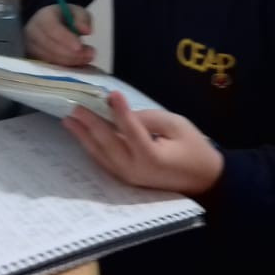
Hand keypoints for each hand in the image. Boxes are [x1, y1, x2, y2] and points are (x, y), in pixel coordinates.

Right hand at [25, 3, 95, 66]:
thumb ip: (83, 19)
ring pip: (50, 58)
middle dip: (71, 53)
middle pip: (50, 46)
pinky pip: (49, 65)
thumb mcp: (77, 12)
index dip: (65, 38)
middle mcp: (33, 32)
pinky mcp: (34, 58)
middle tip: (90, 55)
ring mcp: (31, 46)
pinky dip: (64, 66)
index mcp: (43, 17)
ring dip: (70, 61)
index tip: (80, 46)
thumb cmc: (65, 18)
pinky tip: (77, 63)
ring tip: (86, 58)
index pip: (51, 28)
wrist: (49, 24)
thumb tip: (87, 31)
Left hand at [64, 92, 223, 194]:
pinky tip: (82, 137)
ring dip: (84, 137)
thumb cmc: (194, 149)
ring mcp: (129, 176)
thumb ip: (150, 119)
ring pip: (101, 154)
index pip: (130, 128)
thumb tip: (123, 114)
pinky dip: (92, 148)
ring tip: (69, 121)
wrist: (204, 181)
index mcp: (151, 156)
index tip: (109, 93)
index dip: (119, 110)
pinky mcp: (127, 178)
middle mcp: (135, 168)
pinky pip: (105, 162)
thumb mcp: (177, 125)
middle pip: (107, 143)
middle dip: (90, 124)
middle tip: (75, 107)